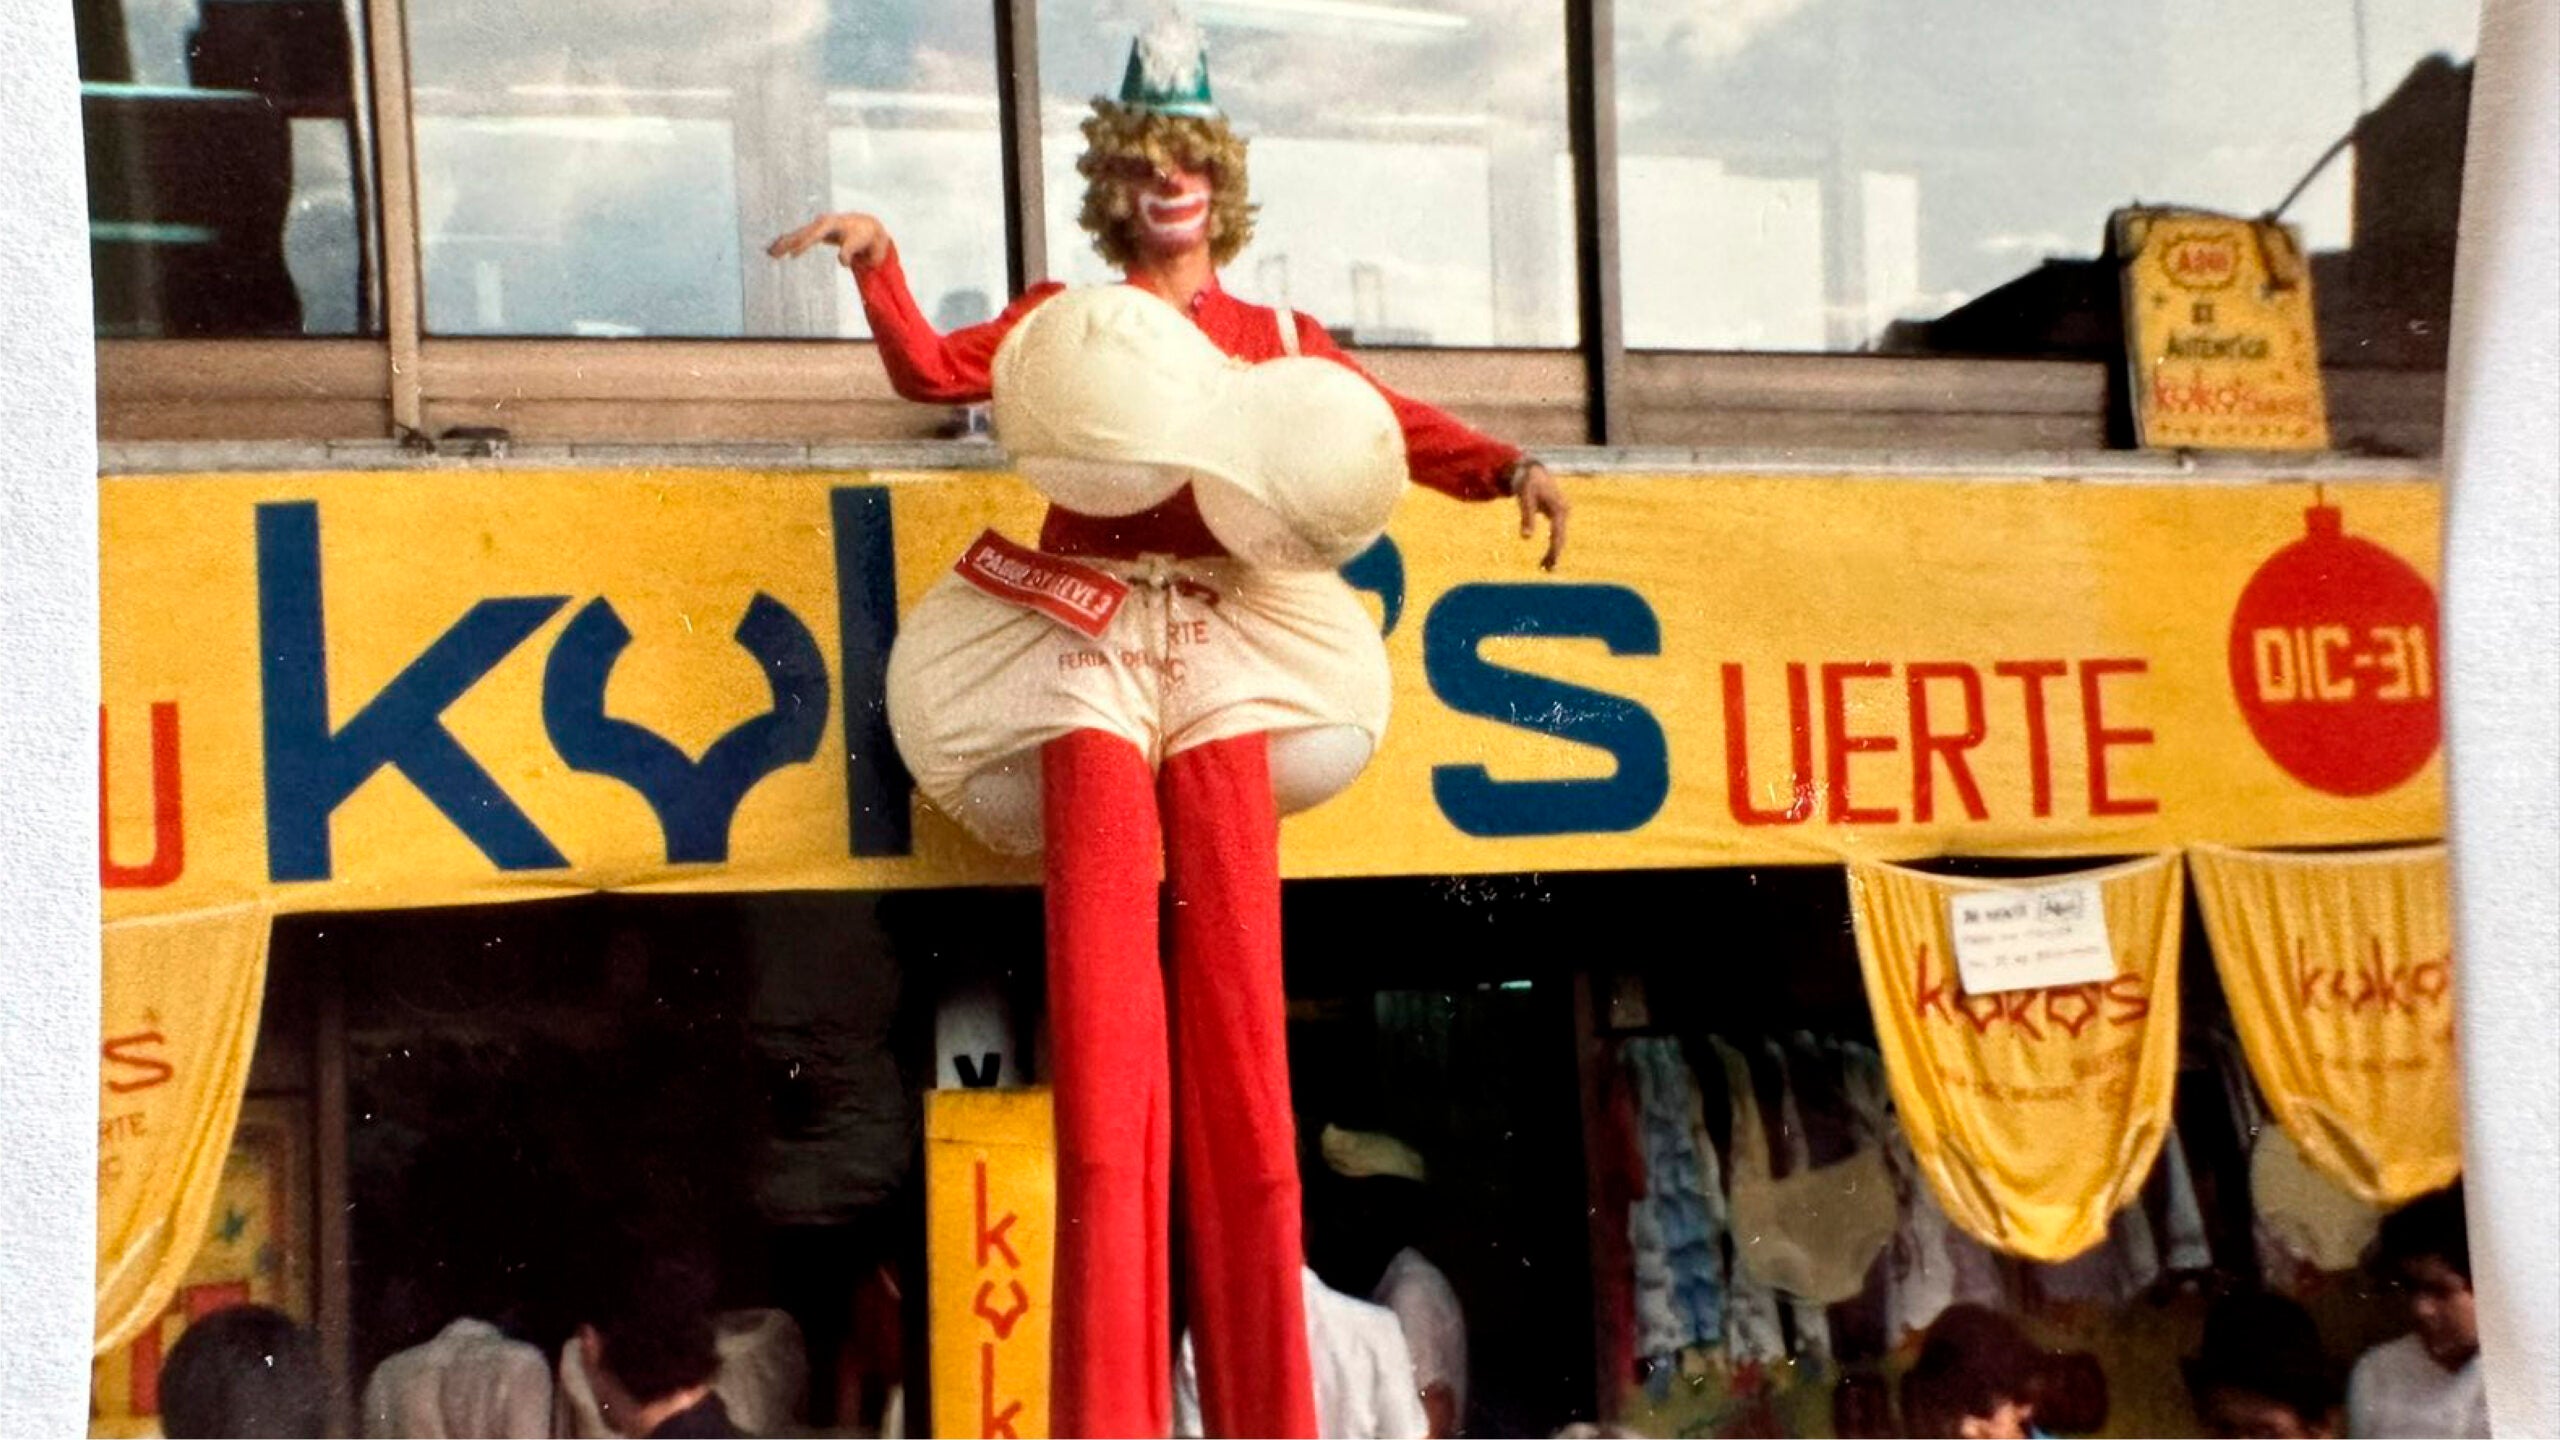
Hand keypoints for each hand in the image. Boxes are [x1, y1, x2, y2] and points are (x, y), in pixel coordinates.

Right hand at [767, 212, 890, 271]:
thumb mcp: (860, 245)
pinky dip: (788, 244)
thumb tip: (842, 262)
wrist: (867, 227)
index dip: (804, 243)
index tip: (793, 253)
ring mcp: (817, 226)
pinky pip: (799, 238)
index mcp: (831, 224)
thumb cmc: (865, 238)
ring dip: (783, 244)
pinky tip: (777, 251)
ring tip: (770, 253)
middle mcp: (821, 223)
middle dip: (788, 243)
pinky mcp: (815, 232)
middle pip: (801, 234)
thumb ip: (850, 253)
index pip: (815, 235)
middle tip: (774, 252)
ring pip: (797, 236)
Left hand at [1514, 461, 1569, 570]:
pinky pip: (1556, 533)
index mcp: (1559, 509)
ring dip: (1554, 552)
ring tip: (1545, 568)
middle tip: (1547, 570)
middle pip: (1561, 537)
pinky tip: (1546, 557)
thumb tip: (1526, 538)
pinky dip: (1552, 544)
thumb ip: (1526, 517)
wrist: (1531, 469)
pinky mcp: (1556, 514)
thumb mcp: (1525, 498)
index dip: (1554, 550)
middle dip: (1555, 554)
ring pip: (1559, 536)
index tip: (1549, 564)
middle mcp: (1564, 512)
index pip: (1558, 535)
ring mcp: (1561, 513)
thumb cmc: (1527, 482)